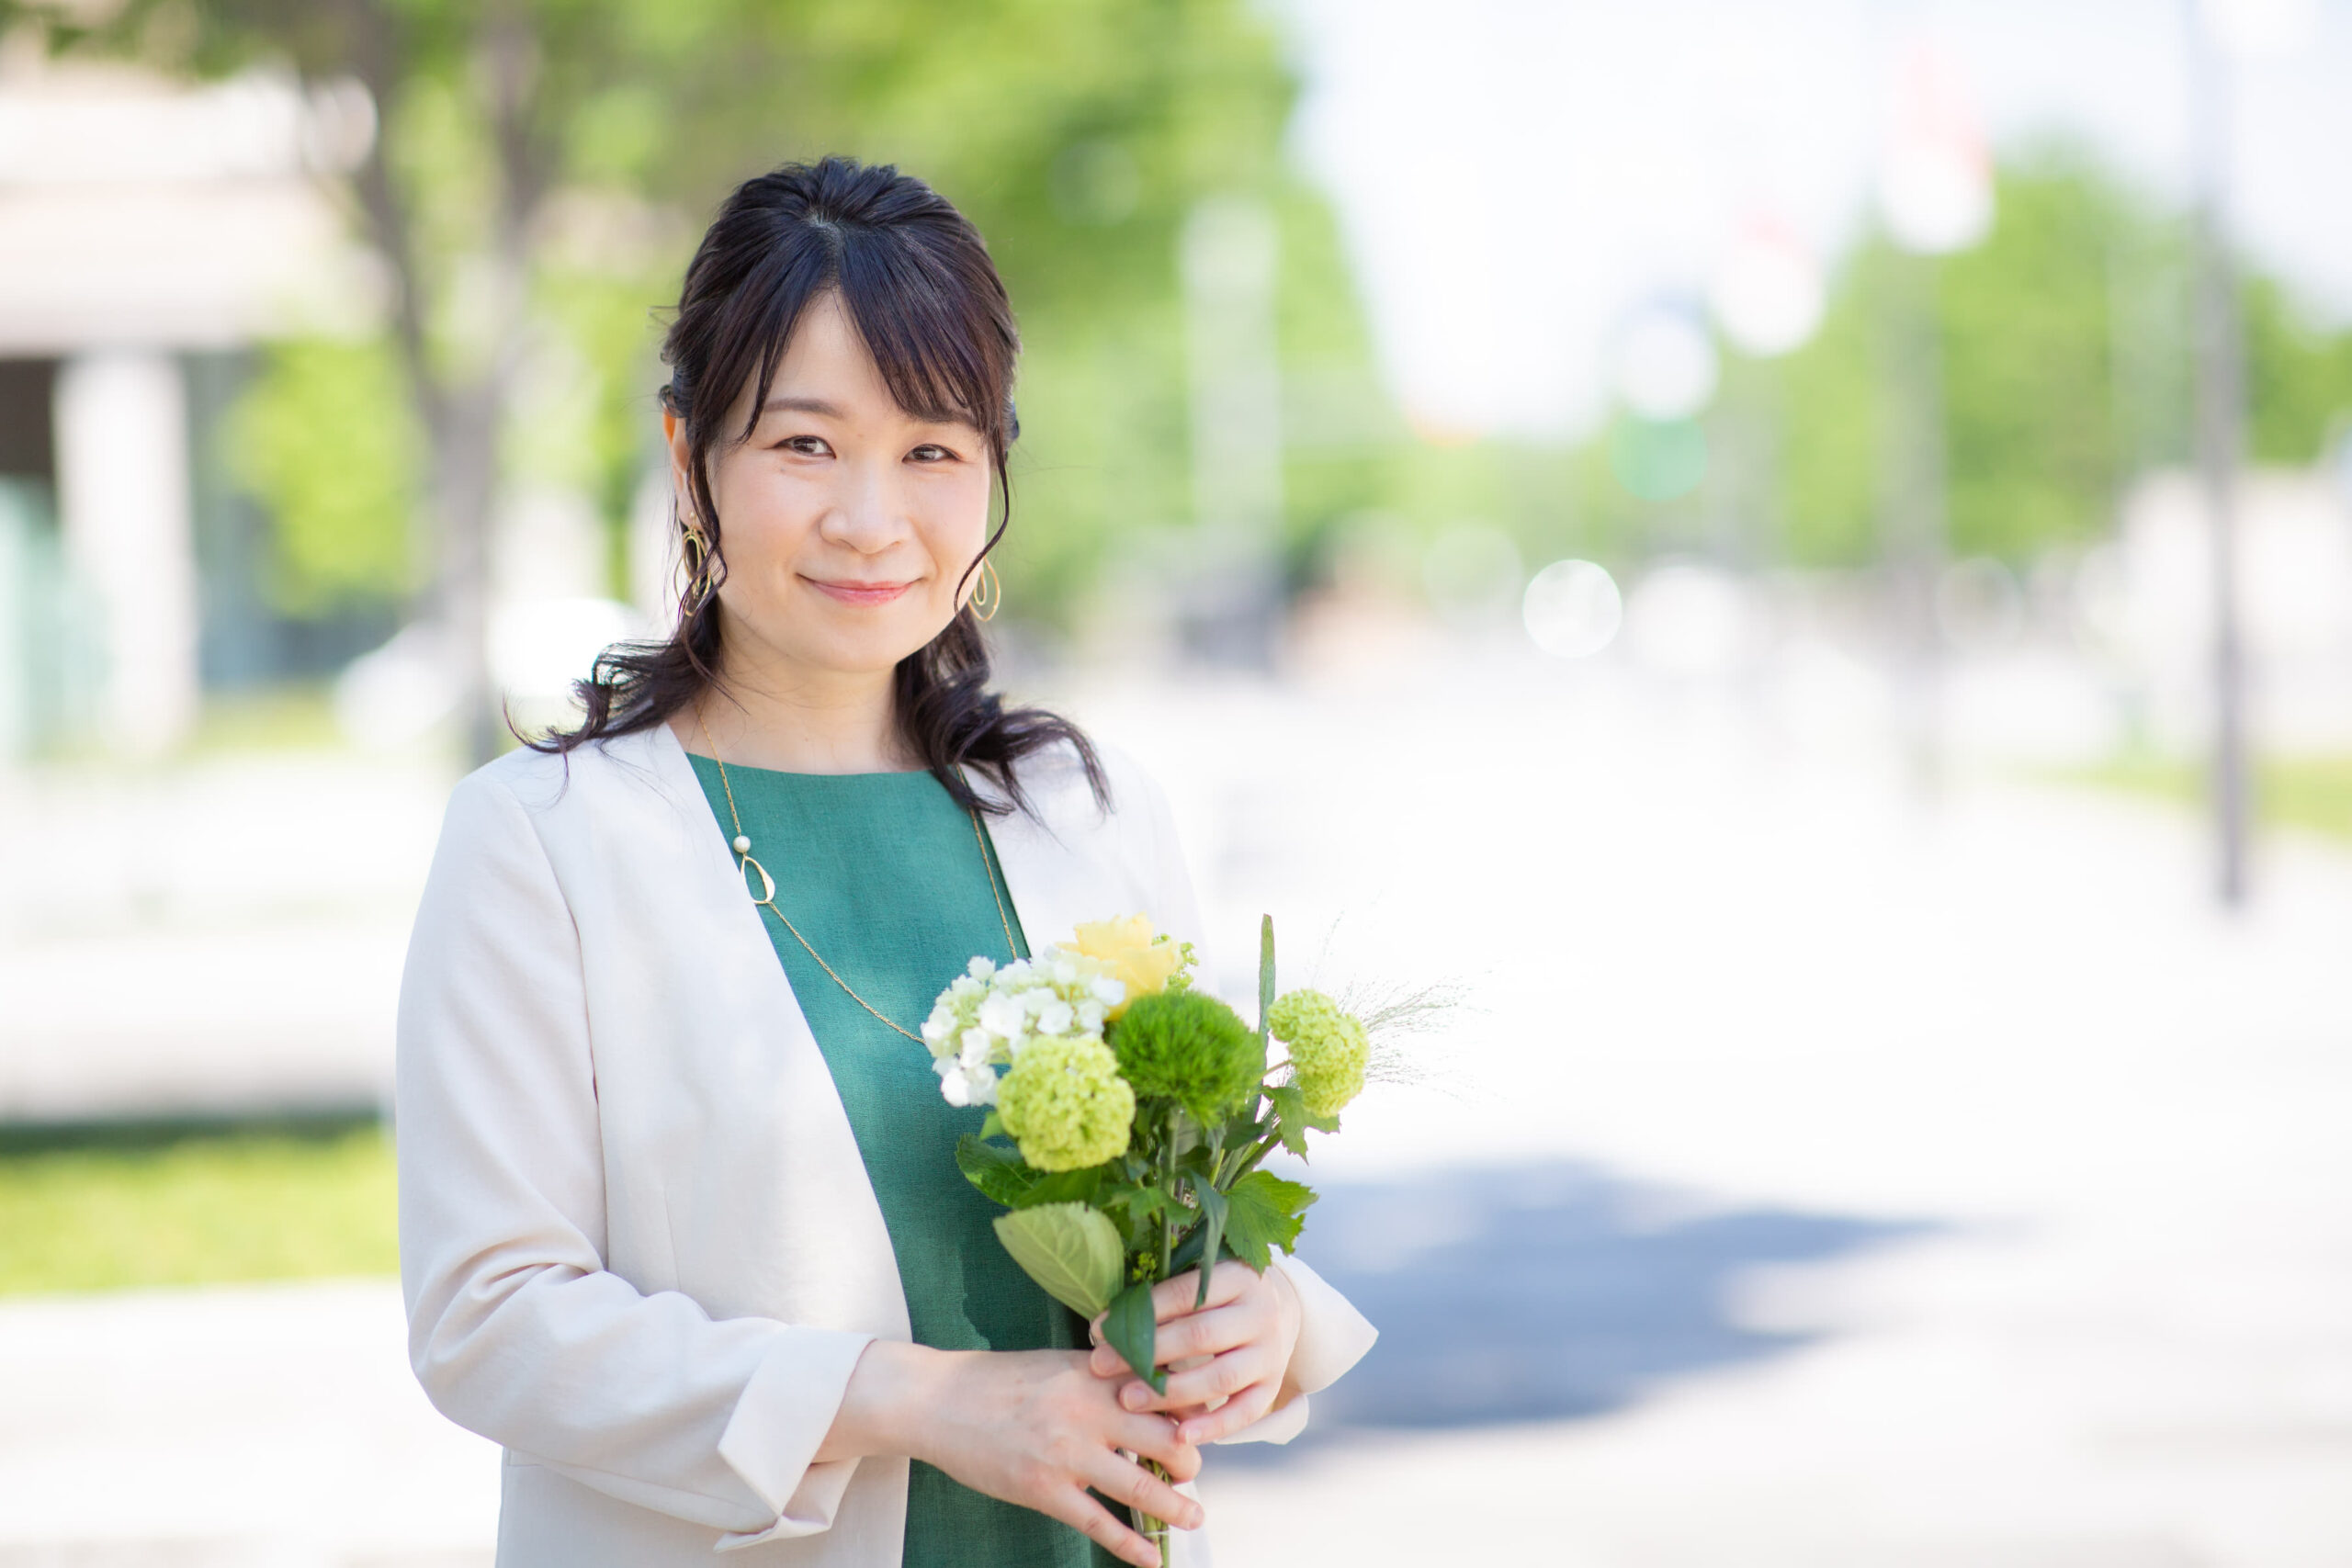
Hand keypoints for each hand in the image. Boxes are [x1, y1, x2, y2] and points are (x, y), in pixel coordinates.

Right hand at [822, 1343, 1200, 1567]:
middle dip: (1190, 1459)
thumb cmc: (1000, 1381)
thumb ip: (1103, 1378)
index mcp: (1094, 1374)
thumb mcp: (1059, 1365)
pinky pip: (1100, 1523)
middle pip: (1166, 1437)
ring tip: (1195, 1517)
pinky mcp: (1045, 1490)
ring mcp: (1067, 1453)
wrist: (937, 1401)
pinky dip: (1131, 1545)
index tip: (1207, 1421)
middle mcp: (1088, 1410)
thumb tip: (1150, 1394)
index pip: (1164, 1390)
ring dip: (1176, 1507)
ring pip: (1141, 1485)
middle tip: (1195, 1470)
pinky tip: (1152, 1559)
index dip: (1192, 1409)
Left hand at [1089, 1262, 1302, 1444]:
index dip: (1141, 1312)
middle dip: (1148, 1353)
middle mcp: (1261, 1313)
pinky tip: (1178, 1436)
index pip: (1185, 1294)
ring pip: (1220, 1377)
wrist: (1276, 1314)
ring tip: (1128, 1400)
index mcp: (1239, 1277)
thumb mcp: (1202, 1283)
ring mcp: (1271, 1354)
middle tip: (1102, 1366)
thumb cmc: (1218, 1299)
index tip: (1099, 1329)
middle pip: (1201, 1335)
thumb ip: (1163, 1298)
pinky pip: (1243, 1413)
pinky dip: (1211, 1428)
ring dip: (1171, 1393)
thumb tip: (1105, 1327)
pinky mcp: (1272, 1388)